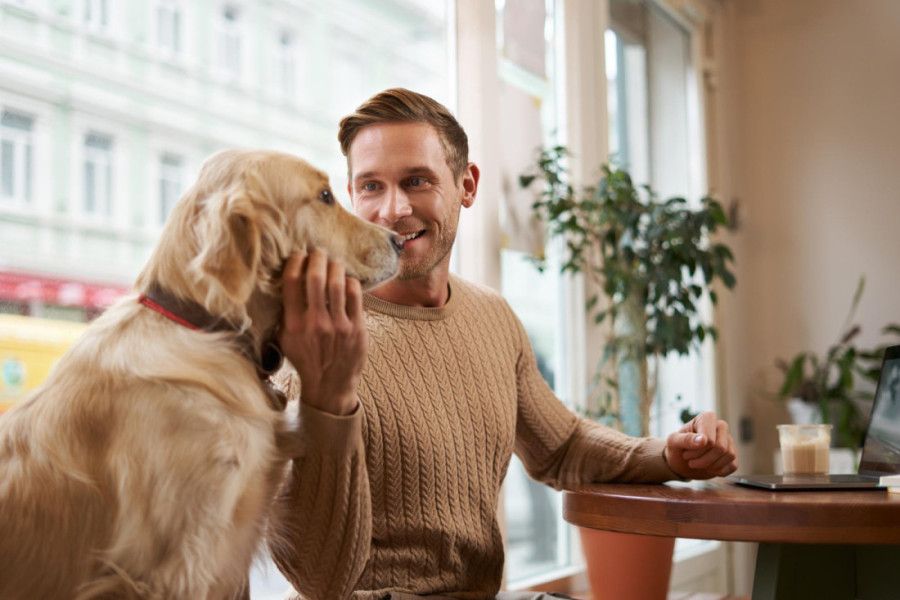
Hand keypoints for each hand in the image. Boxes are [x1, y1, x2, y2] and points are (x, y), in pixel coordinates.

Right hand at [277, 251, 366, 415]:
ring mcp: (338, 325)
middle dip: (317, 258)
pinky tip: (347, 281)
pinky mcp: (357, 327)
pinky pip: (355, 294)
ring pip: (338, 282)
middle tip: (318, 253)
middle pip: (316, 277)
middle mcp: (315, 322)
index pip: (291, 282)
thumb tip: (282, 283)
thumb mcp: (284, 340)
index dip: (295, 261)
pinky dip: (351, 282)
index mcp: (294, 324)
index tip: (298, 255)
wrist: (330, 386)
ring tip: (333, 263)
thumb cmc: (305, 360)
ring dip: (335, 266)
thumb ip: (283, 314)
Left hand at [664, 412, 737, 479]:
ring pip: (729, 455)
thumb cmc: (676, 447)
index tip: (686, 453)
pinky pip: (734, 465)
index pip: (709, 439)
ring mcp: (728, 440)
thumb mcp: (673, 442)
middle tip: (690, 461)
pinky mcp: (732, 454)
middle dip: (704, 460)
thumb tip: (703, 440)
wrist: (680, 461)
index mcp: (707, 418)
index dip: (697, 450)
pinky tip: (708, 469)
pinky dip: (720, 471)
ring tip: (698, 464)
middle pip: (721, 447)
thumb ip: (686, 439)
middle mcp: (720, 426)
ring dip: (711, 466)